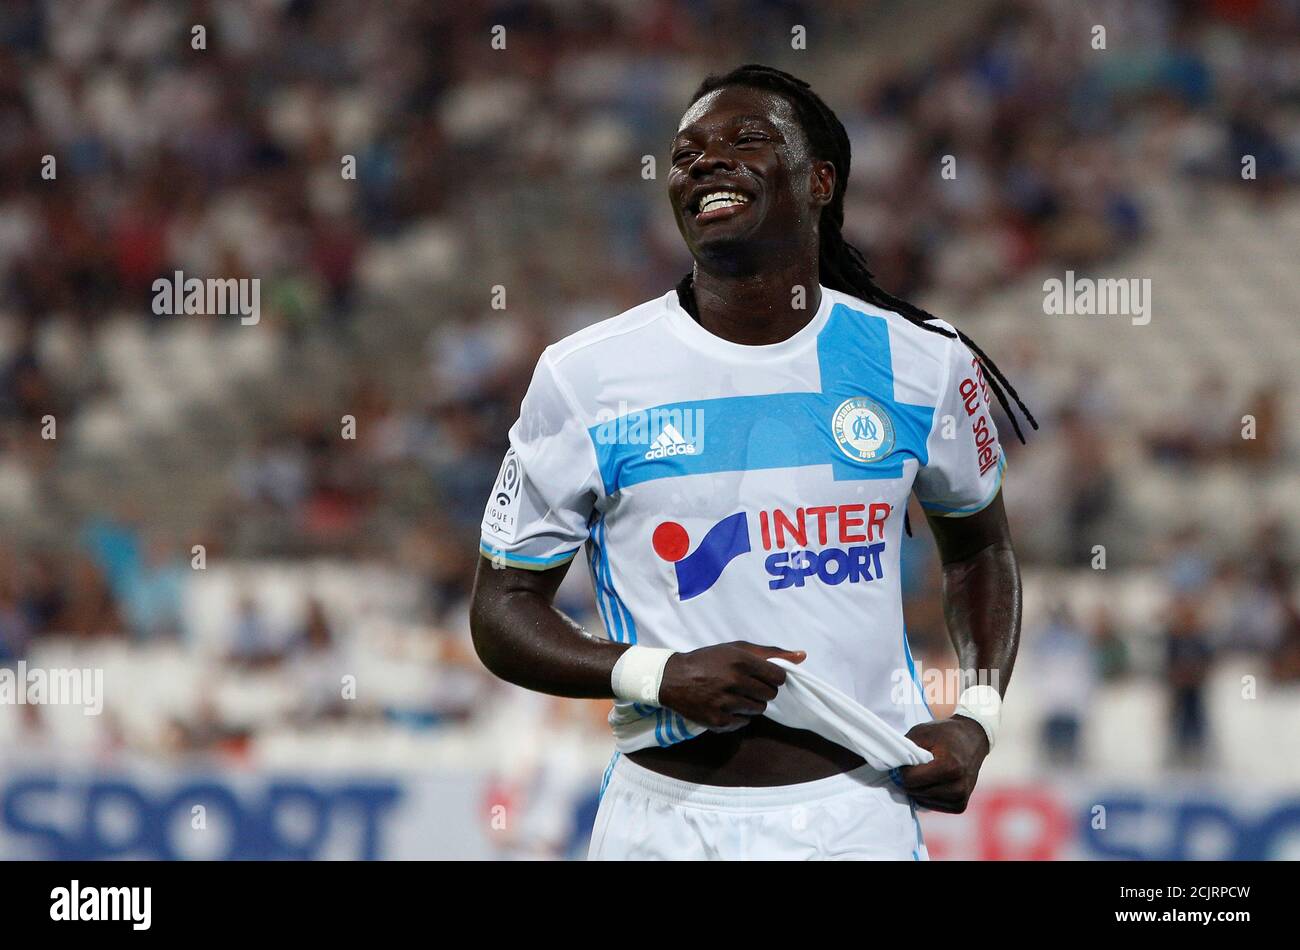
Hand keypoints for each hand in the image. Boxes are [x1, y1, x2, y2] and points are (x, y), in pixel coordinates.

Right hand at [658, 642, 804, 731]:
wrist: (672, 679)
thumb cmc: (708, 660)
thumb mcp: (736, 649)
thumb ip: (771, 652)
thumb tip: (803, 656)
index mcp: (740, 660)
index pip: (778, 676)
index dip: (772, 677)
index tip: (762, 676)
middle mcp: (734, 681)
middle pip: (770, 694)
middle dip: (762, 690)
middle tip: (746, 685)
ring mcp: (725, 703)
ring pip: (759, 709)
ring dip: (751, 703)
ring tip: (733, 695)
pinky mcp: (718, 721)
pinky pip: (744, 722)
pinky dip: (738, 716)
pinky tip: (724, 706)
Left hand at [896, 716, 989, 812]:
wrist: (973, 739)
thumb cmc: (945, 734)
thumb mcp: (922, 732)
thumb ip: (905, 749)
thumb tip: (892, 767)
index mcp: (949, 767)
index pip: (910, 780)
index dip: (903, 770)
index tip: (908, 760)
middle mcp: (957, 786)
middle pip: (915, 792)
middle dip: (910, 780)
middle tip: (918, 765)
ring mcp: (960, 798)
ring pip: (921, 801)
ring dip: (918, 788)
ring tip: (927, 772)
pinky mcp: (960, 806)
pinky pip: (931, 806)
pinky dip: (927, 795)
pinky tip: (934, 782)